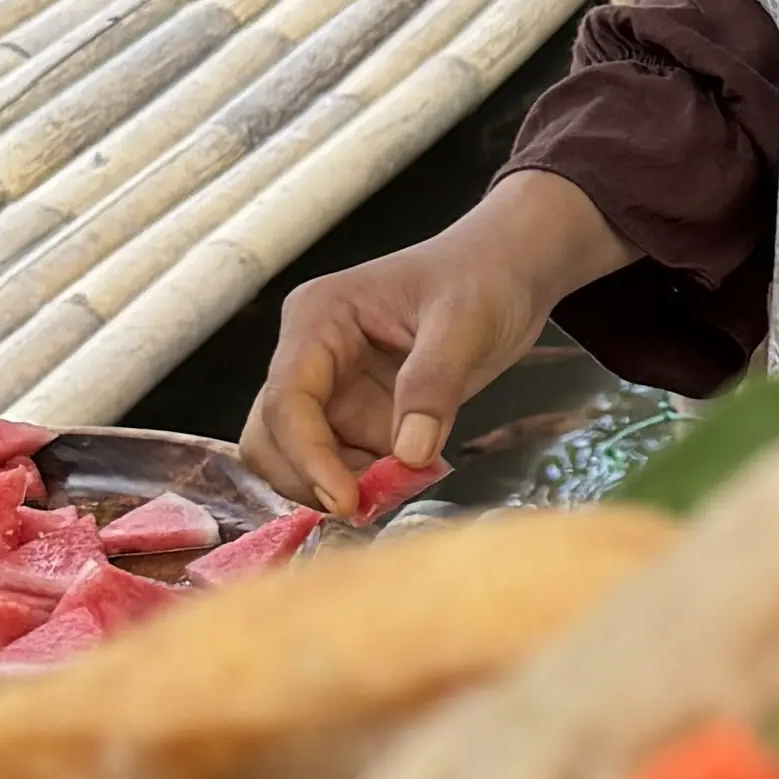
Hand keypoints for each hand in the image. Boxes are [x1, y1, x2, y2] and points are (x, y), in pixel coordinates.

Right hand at [242, 174, 625, 515]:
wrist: (508, 274)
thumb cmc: (482, 278)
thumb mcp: (465, 324)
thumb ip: (433, 385)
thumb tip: (407, 454)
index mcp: (318, 319)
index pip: (286, 400)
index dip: (307, 456)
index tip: (346, 499)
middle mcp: (310, 357)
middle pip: (270, 436)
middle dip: (308, 477)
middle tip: (368, 505)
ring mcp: (331, 390)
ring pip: (296, 458)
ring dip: (335, 486)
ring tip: (399, 487)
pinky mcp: (357, 416)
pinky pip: (341, 465)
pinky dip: (365, 484)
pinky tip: (410, 477)